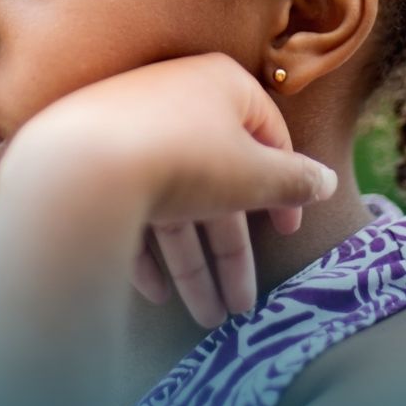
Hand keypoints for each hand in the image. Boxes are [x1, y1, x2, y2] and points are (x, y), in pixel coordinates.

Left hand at [0, 52, 336, 327]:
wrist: (82, 163)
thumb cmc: (188, 157)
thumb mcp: (256, 174)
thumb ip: (295, 181)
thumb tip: (324, 181)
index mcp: (221, 86)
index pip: (268, 135)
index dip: (283, 188)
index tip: (286, 232)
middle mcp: (175, 101)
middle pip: (217, 184)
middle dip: (230, 254)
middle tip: (240, 310)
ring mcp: (130, 132)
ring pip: (174, 204)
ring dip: (192, 268)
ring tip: (206, 320)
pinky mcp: (94, 162)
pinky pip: (129, 207)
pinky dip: (146, 251)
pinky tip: (156, 295)